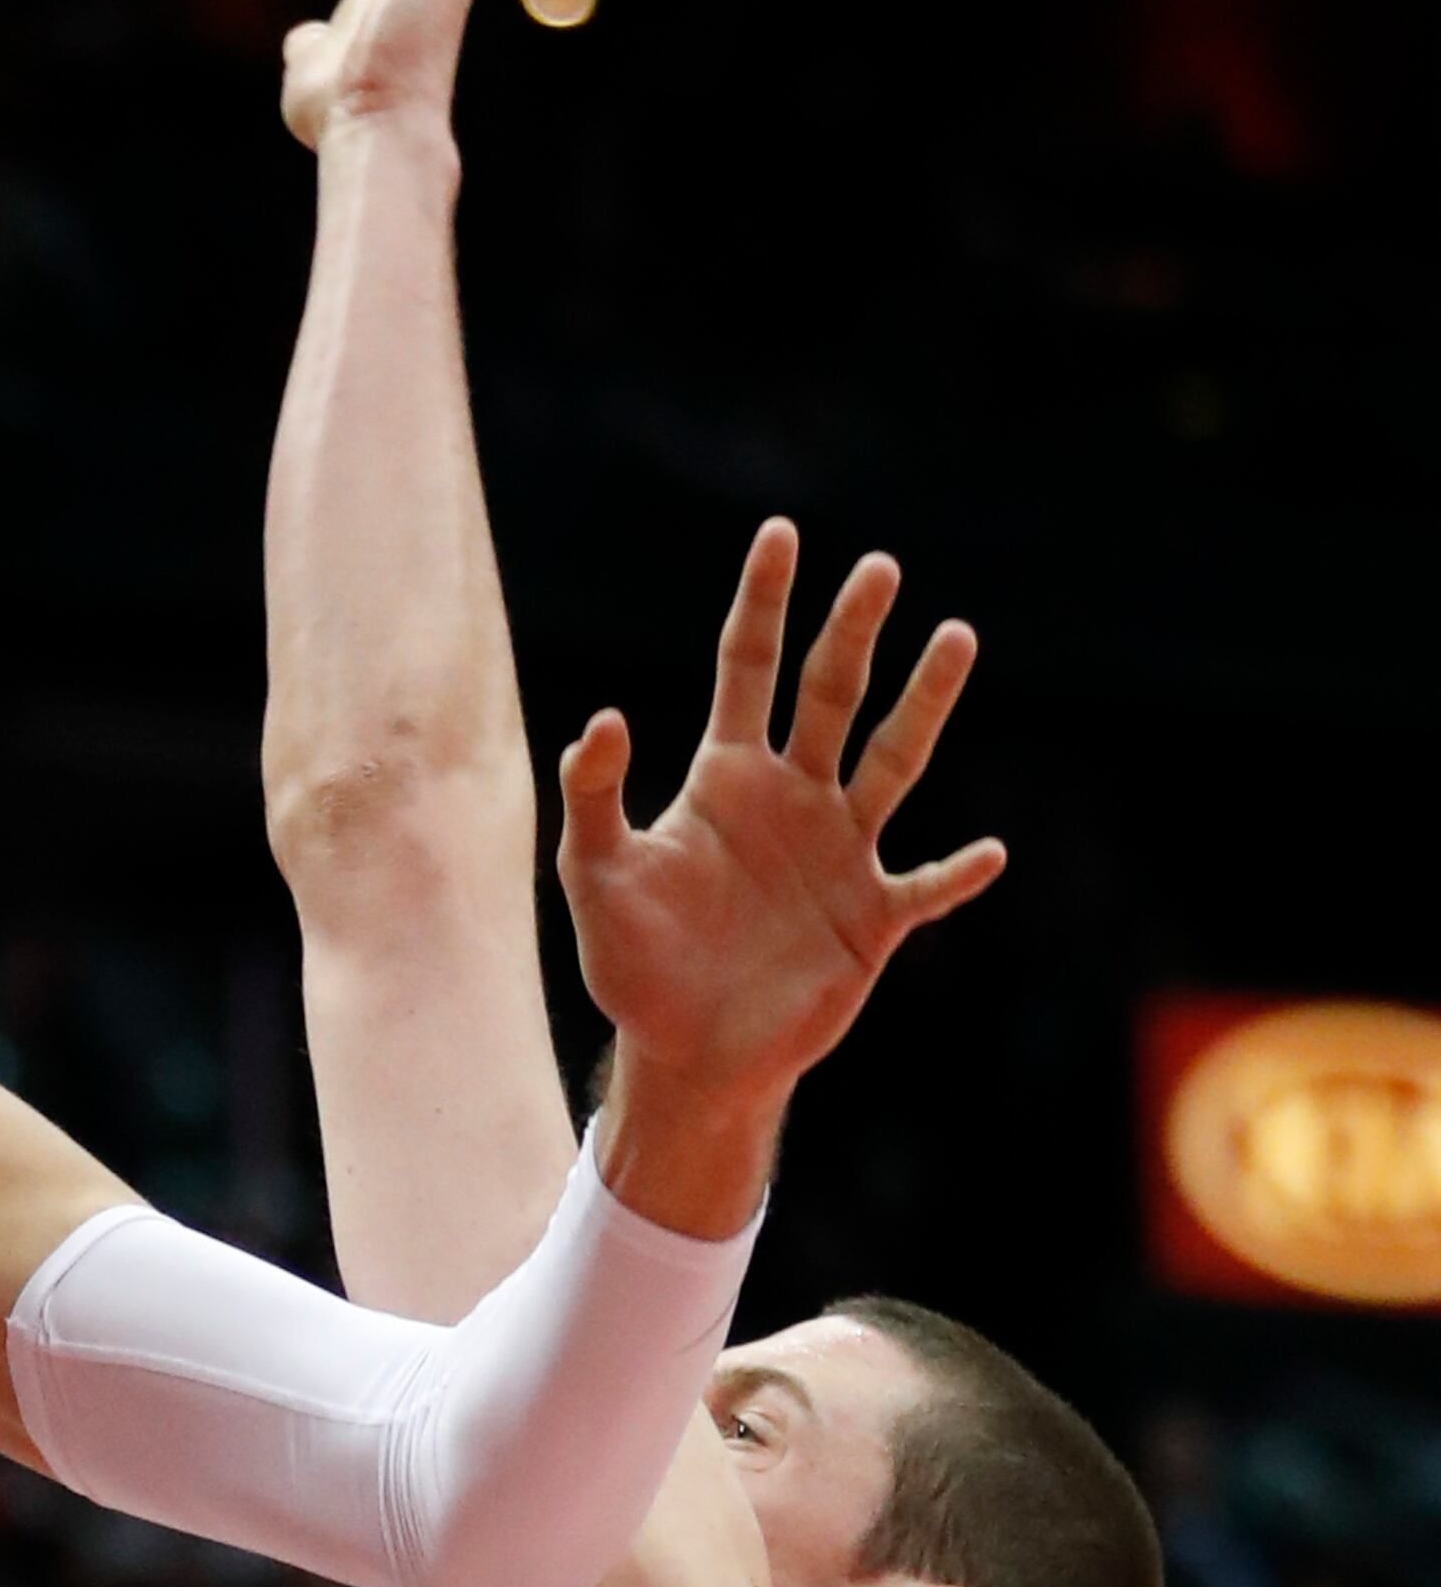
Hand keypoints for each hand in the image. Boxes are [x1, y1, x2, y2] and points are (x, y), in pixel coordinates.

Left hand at [561, 521, 1004, 1228]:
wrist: (684, 1053)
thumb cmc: (632, 964)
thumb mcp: (596, 875)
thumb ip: (596, 799)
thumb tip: (602, 720)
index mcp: (726, 779)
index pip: (747, 669)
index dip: (764, 603)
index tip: (782, 533)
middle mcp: (792, 800)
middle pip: (831, 696)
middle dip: (853, 632)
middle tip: (881, 568)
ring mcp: (839, 855)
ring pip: (893, 763)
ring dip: (925, 706)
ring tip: (957, 637)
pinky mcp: (872, 921)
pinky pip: (925, 887)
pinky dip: (956, 873)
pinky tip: (989, 851)